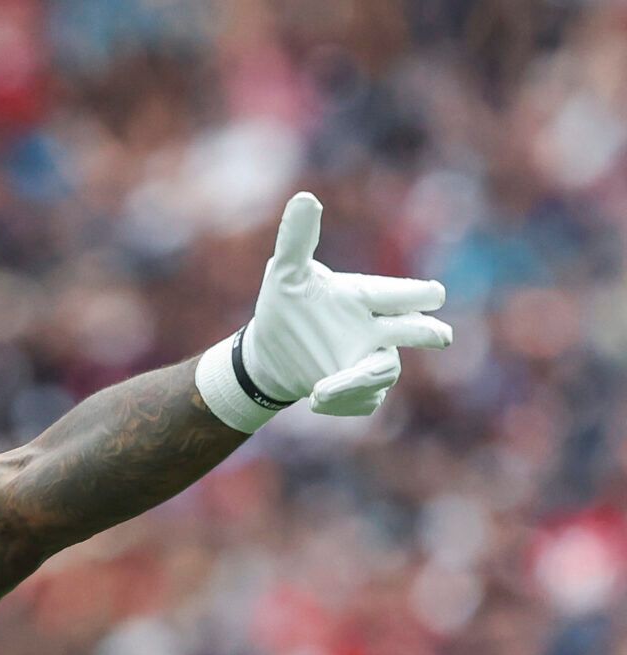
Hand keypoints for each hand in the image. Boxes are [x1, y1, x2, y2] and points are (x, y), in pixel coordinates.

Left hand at [242, 192, 451, 416]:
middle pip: (416, 331)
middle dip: (427, 332)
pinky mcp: (359, 391)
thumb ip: (296, 239)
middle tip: (441, 336)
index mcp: (365, 297)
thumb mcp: (285, 273)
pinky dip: (342, 401)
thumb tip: (304, 197)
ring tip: (320, 391)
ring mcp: (370, 360)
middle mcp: (376, 329)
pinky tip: (313, 397)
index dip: (417, 294)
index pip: (402, 293)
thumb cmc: (284, 307)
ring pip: (385, 370)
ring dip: (358, 381)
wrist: (268, 354)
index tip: (432, 295)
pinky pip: (365, 399)